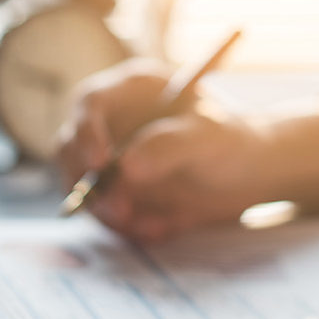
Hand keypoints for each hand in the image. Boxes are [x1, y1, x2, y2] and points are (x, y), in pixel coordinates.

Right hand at [56, 58, 274, 240]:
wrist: (248, 177)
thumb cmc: (231, 143)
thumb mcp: (209, 139)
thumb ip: (170, 146)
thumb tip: (126, 167)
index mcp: (131, 91)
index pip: (90, 103)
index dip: (87, 133)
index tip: (101, 166)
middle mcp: (112, 122)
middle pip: (71, 149)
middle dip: (90, 184)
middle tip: (121, 211)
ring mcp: (109, 158)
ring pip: (83, 187)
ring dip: (109, 213)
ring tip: (153, 226)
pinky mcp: (116, 191)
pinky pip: (105, 213)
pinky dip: (127, 227)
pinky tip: (162, 228)